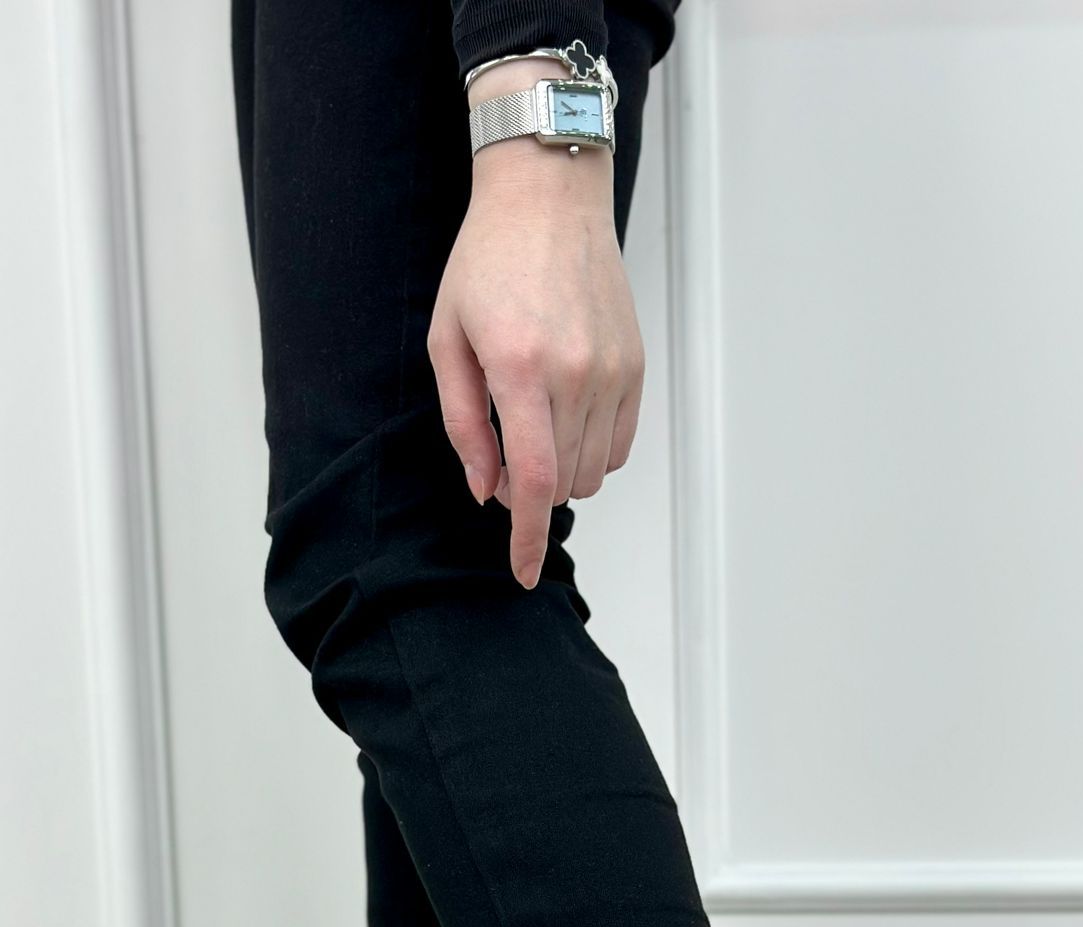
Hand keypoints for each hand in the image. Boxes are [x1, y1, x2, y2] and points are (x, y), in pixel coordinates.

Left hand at [428, 61, 645, 588]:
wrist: (547, 198)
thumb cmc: (486, 263)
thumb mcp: (448, 342)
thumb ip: (465, 424)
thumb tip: (486, 490)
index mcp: (520, 369)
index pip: (531, 482)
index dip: (525, 538)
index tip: (521, 573)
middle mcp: (575, 374)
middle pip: (561, 484)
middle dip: (528, 493)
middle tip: (502, 452)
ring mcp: (612, 371)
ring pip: (591, 472)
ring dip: (559, 472)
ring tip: (533, 425)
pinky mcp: (634, 366)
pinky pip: (617, 446)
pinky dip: (590, 452)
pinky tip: (566, 418)